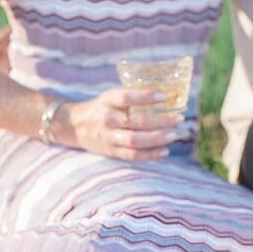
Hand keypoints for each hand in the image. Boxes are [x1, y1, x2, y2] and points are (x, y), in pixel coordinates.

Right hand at [56, 88, 190, 159]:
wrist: (73, 125)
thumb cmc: (100, 108)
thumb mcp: (110, 97)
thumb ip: (131, 99)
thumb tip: (166, 97)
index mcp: (108, 101)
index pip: (126, 98)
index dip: (145, 97)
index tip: (164, 96)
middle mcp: (108, 118)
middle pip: (137, 121)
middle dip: (161, 121)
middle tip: (179, 118)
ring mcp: (109, 137)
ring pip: (136, 140)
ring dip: (158, 138)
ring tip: (174, 135)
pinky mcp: (111, 151)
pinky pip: (133, 155)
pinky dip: (150, 154)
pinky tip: (165, 150)